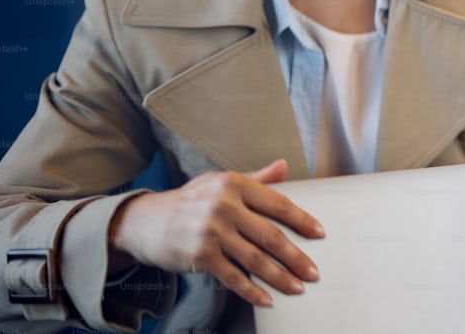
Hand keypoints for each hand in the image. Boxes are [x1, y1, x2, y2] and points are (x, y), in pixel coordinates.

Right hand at [108, 159, 324, 306]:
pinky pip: (233, 277)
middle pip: (271, 236)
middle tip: (314, 271)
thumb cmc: (189, 201)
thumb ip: (255, 178)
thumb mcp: (220, 182)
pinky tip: (267, 299)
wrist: (144, 221)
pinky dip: (252, 290)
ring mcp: (212, 232)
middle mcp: (224, 206)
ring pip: (255, 260)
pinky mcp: (200, 255)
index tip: (320, 234)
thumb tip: (284, 166)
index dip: (302, 220)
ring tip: (298, 287)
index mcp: (235, 184)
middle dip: (297, 257)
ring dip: (280, 277)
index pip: (278, 203)